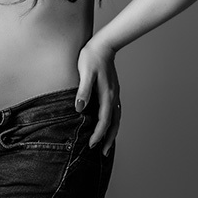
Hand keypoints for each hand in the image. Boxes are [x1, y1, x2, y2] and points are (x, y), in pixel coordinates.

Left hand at [74, 38, 120, 155]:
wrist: (104, 44)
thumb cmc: (91, 57)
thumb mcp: (85, 72)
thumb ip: (83, 90)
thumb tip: (80, 109)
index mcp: (107, 95)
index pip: (104, 120)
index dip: (98, 134)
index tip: (90, 145)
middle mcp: (114, 96)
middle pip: (114, 123)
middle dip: (109, 139)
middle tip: (103, 153)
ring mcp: (115, 94)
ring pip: (117, 118)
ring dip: (113, 132)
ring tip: (107, 144)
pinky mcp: (113, 90)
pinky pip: (116, 111)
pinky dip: (113, 122)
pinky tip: (109, 124)